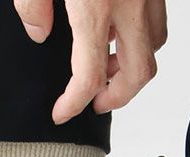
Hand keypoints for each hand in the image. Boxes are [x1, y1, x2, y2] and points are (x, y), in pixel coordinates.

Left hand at [14, 0, 166, 122]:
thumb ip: (32, 4)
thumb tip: (38, 32)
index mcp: (96, 6)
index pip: (89, 76)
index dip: (74, 103)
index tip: (61, 113)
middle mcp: (130, 3)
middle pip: (139, 72)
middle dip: (118, 97)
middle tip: (95, 102)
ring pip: (154, 45)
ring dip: (133, 65)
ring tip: (106, 64)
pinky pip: (157, 18)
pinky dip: (141, 34)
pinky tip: (117, 27)